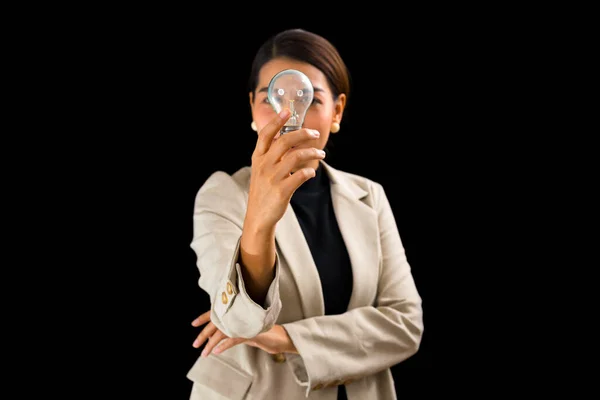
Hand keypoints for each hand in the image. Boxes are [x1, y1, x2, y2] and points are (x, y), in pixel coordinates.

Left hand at [191, 310, 297, 356]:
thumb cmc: (262, 333)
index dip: (205, 317)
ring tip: (205, 352)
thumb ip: (232, 330)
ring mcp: (245, 324)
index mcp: (238, 313)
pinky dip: (224, 345)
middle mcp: (240, 316)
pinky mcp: (250, 333)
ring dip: (212, 344)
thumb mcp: (244, 331)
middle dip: (204, 334)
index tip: (194, 323)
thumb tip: (215, 336)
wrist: (280, 337)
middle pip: (217, 323)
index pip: (217, 312)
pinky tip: (217, 351)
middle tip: (195, 343)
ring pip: (224, 332)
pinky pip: (234, 338)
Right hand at [246, 109, 325, 230]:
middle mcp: (264, 165)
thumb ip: (270, 154)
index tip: (287, 111)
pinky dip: (309, 171)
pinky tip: (312, 172)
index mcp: (258, 158)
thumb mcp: (260, 170)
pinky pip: (300, 176)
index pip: (266, 135)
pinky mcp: (282, 191)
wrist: (258, 216)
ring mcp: (272, 178)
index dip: (276, 121)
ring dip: (312, 152)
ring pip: (296, 157)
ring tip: (321, 153)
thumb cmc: (263, 190)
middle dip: (303, 134)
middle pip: (284, 141)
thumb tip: (285, 137)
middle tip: (315, 133)